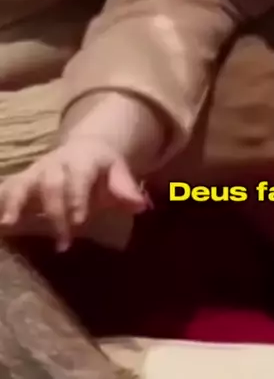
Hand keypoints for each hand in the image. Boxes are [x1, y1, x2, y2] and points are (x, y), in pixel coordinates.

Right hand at [0, 138, 147, 250]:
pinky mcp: (21, 180)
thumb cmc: (102, 170)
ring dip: (13, 202)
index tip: (79, 222)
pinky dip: (0, 201)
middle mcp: (56, 163)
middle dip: (54, 211)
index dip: (77, 197)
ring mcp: (36, 171)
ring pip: (22, 182)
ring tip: (8, 225)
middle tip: (62, 242)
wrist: (85, 147)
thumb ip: (126, 190)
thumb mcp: (118, 174)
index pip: (79, 176)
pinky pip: (6, 188)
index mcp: (83, 159)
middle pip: (51, 183)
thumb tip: (141, 206)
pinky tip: (0, 224)